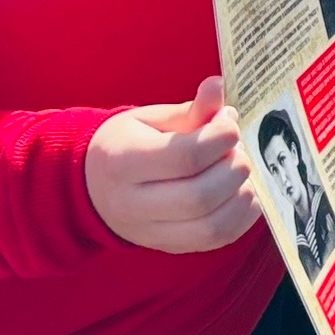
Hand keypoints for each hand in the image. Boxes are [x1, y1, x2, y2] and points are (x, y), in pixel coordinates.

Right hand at [85, 76, 261, 253]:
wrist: (93, 187)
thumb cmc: (128, 144)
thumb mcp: (151, 119)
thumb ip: (189, 109)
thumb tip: (217, 87)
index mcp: (123, 162)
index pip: (185, 157)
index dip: (220, 138)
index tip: (229, 124)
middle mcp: (132, 205)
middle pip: (200, 196)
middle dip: (233, 168)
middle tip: (237, 149)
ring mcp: (150, 233)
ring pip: (211, 226)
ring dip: (240, 194)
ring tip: (240, 171)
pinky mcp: (170, 247)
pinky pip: (217, 240)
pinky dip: (242, 216)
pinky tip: (242, 192)